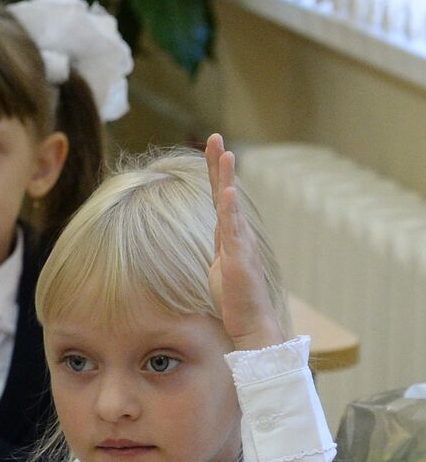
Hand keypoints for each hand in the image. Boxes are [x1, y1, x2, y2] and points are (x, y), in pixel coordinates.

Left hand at [205, 133, 283, 351]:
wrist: (251, 324)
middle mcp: (237, 235)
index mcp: (229, 235)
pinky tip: (225, 193)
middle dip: (219, 165)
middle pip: (225, 193)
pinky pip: (233, 231)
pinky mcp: (240, 258)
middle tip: (214, 137)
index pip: (219, 198)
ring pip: (231, 206)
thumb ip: (218, 248)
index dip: (214, 174)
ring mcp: (240, 245)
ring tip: (224, 154)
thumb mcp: (218, 268)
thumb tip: (211, 237)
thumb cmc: (235, 300)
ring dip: (226, 179)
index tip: (210, 149)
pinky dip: (230, 211)